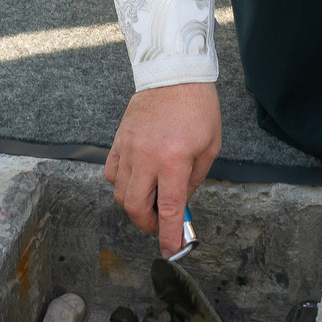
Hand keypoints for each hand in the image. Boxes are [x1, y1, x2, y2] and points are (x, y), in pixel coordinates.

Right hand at [106, 82, 220, 256]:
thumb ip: (194, 179)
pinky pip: (111, 172)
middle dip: (147, 223)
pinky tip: (137, 179)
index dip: (168, 234)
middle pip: (135, 206)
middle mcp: (147, 157)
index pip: (168, 208)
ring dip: (134, 204)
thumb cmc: (198, 107)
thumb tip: (181, 203)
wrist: (174, 72)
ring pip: (120, 192)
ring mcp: (129, 148)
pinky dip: (121, 184)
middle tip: (159, 223)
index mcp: (174, 160)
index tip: (170, 250)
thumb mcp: (210, 147)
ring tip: (150, 198)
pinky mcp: (118, 139)